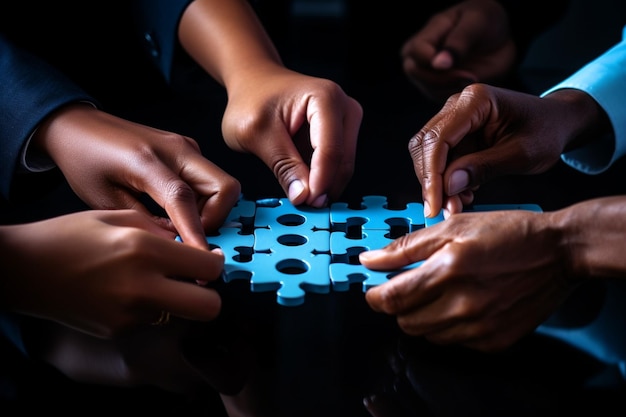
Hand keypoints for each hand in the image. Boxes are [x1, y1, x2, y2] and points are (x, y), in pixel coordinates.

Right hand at [1, 209, 223, 337]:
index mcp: (145, 250)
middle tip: (197, 281)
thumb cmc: (68, 235)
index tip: (211, 258)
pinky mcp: (117, 331)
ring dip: (177, 300)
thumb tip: (191, 242)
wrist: (21, 270)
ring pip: (179, 315)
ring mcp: (130, 315)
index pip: (210, 267)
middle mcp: (143, 287)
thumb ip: (160, 229)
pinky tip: (125, 292)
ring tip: (151, 281)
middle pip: (209, 308)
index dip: (217, 262)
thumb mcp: (117, 215)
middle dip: (210, 295)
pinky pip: (151, 320)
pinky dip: (149, 308)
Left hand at [32, 104, 240, 248]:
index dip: (196, 233)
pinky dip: (204, 203)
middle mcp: (177, 149)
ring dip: (210, 213)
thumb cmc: (84, 159)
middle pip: (226, 188)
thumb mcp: (105, 200)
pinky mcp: (189, 151)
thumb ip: (144, 223)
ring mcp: (187, 148)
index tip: (201, 260)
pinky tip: (176, 212)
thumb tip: (176, 245)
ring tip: (178, 225)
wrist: (78, 125)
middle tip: (190, 237)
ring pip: (223, 187)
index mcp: (147, 160)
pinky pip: (211, 182)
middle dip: (217, 219)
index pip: (184, 199)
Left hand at [221, 65, 361, 206]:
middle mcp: (344, 108)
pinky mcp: (341, 135)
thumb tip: (303, 196)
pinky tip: (304, 188)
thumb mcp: (256, 133)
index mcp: (325, 98)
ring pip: (343, 167)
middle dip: (324, 187)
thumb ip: (282, 164)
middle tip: (302, 206)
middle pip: (342, 159)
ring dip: (324, 186)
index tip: (307, 202)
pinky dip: (322, 181)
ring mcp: (346, 122)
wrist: (255, 83)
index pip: (330, 149)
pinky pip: (337, 166)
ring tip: (300, 198)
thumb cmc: (252, 100)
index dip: (320, 180)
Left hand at [359, 209, 577, 351]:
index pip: (392, 298)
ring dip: (423, 315)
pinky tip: (461, 304)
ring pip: (427, 334)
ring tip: (440, 292)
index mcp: (449, 270)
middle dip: (399, 304)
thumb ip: (407, 246)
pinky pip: (453, 341)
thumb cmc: (508, 233)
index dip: (375, 296)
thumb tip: (370, 259)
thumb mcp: (453, 227)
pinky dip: (448, 326)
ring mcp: (480, 327)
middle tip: (411, 286)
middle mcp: (463, 304)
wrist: (558, 252)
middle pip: (405, 321)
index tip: (374, 290)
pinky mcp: (494, 341)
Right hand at [401, 0, 515, 101]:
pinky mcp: (439, 90)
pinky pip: (443, 98)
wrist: (498, 38)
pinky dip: (458, 95)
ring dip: (453, 88)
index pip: (415, 51)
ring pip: (429, 89)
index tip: (459, 67)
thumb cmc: (485, 21)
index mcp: (427, 33)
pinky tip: (472, 84)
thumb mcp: (478, 21)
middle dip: (442, 79)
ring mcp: (427, 74)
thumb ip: (458, 41)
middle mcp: (420, 55)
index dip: (433, 62)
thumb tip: (438, 64)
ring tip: (475, 78)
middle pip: (415, 72)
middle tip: (470, 77)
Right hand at [408, 84, 604, 218]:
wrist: (557, 122)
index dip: (433, 175)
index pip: (439, 139)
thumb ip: (485, 167)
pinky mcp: (455, 133)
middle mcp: (458, 104)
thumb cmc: (546, 131)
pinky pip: (440, 159)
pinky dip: (446, 181)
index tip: (435, 205)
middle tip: (444, 211)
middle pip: (426, 145)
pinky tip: (464, 194)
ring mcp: (454, 117)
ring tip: (458, 204)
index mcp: (476, 100)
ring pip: (427, 154)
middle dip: (432, 181)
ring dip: (437, 183)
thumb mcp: (523, 154)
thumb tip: (448, 185)